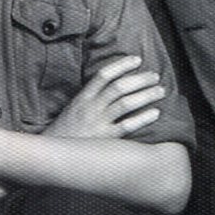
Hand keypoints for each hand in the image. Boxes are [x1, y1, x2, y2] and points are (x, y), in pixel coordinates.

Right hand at [47, 55, 163, 139]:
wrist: (54, 154)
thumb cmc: (67, 131)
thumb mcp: (74, 108)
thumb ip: (91, 97)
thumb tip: (114, 85)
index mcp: (83, 97)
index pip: (104, 75)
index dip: (122, 65)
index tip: (137, 59)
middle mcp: (91, 107)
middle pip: (119, 87)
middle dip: (140, 79)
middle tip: (155, 76)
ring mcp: (98, 123)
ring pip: (126, 104)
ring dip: (146, 95)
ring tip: (160, 91)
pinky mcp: (105, 139)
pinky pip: (127, 126)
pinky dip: (143, 118)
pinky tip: (155, 113)